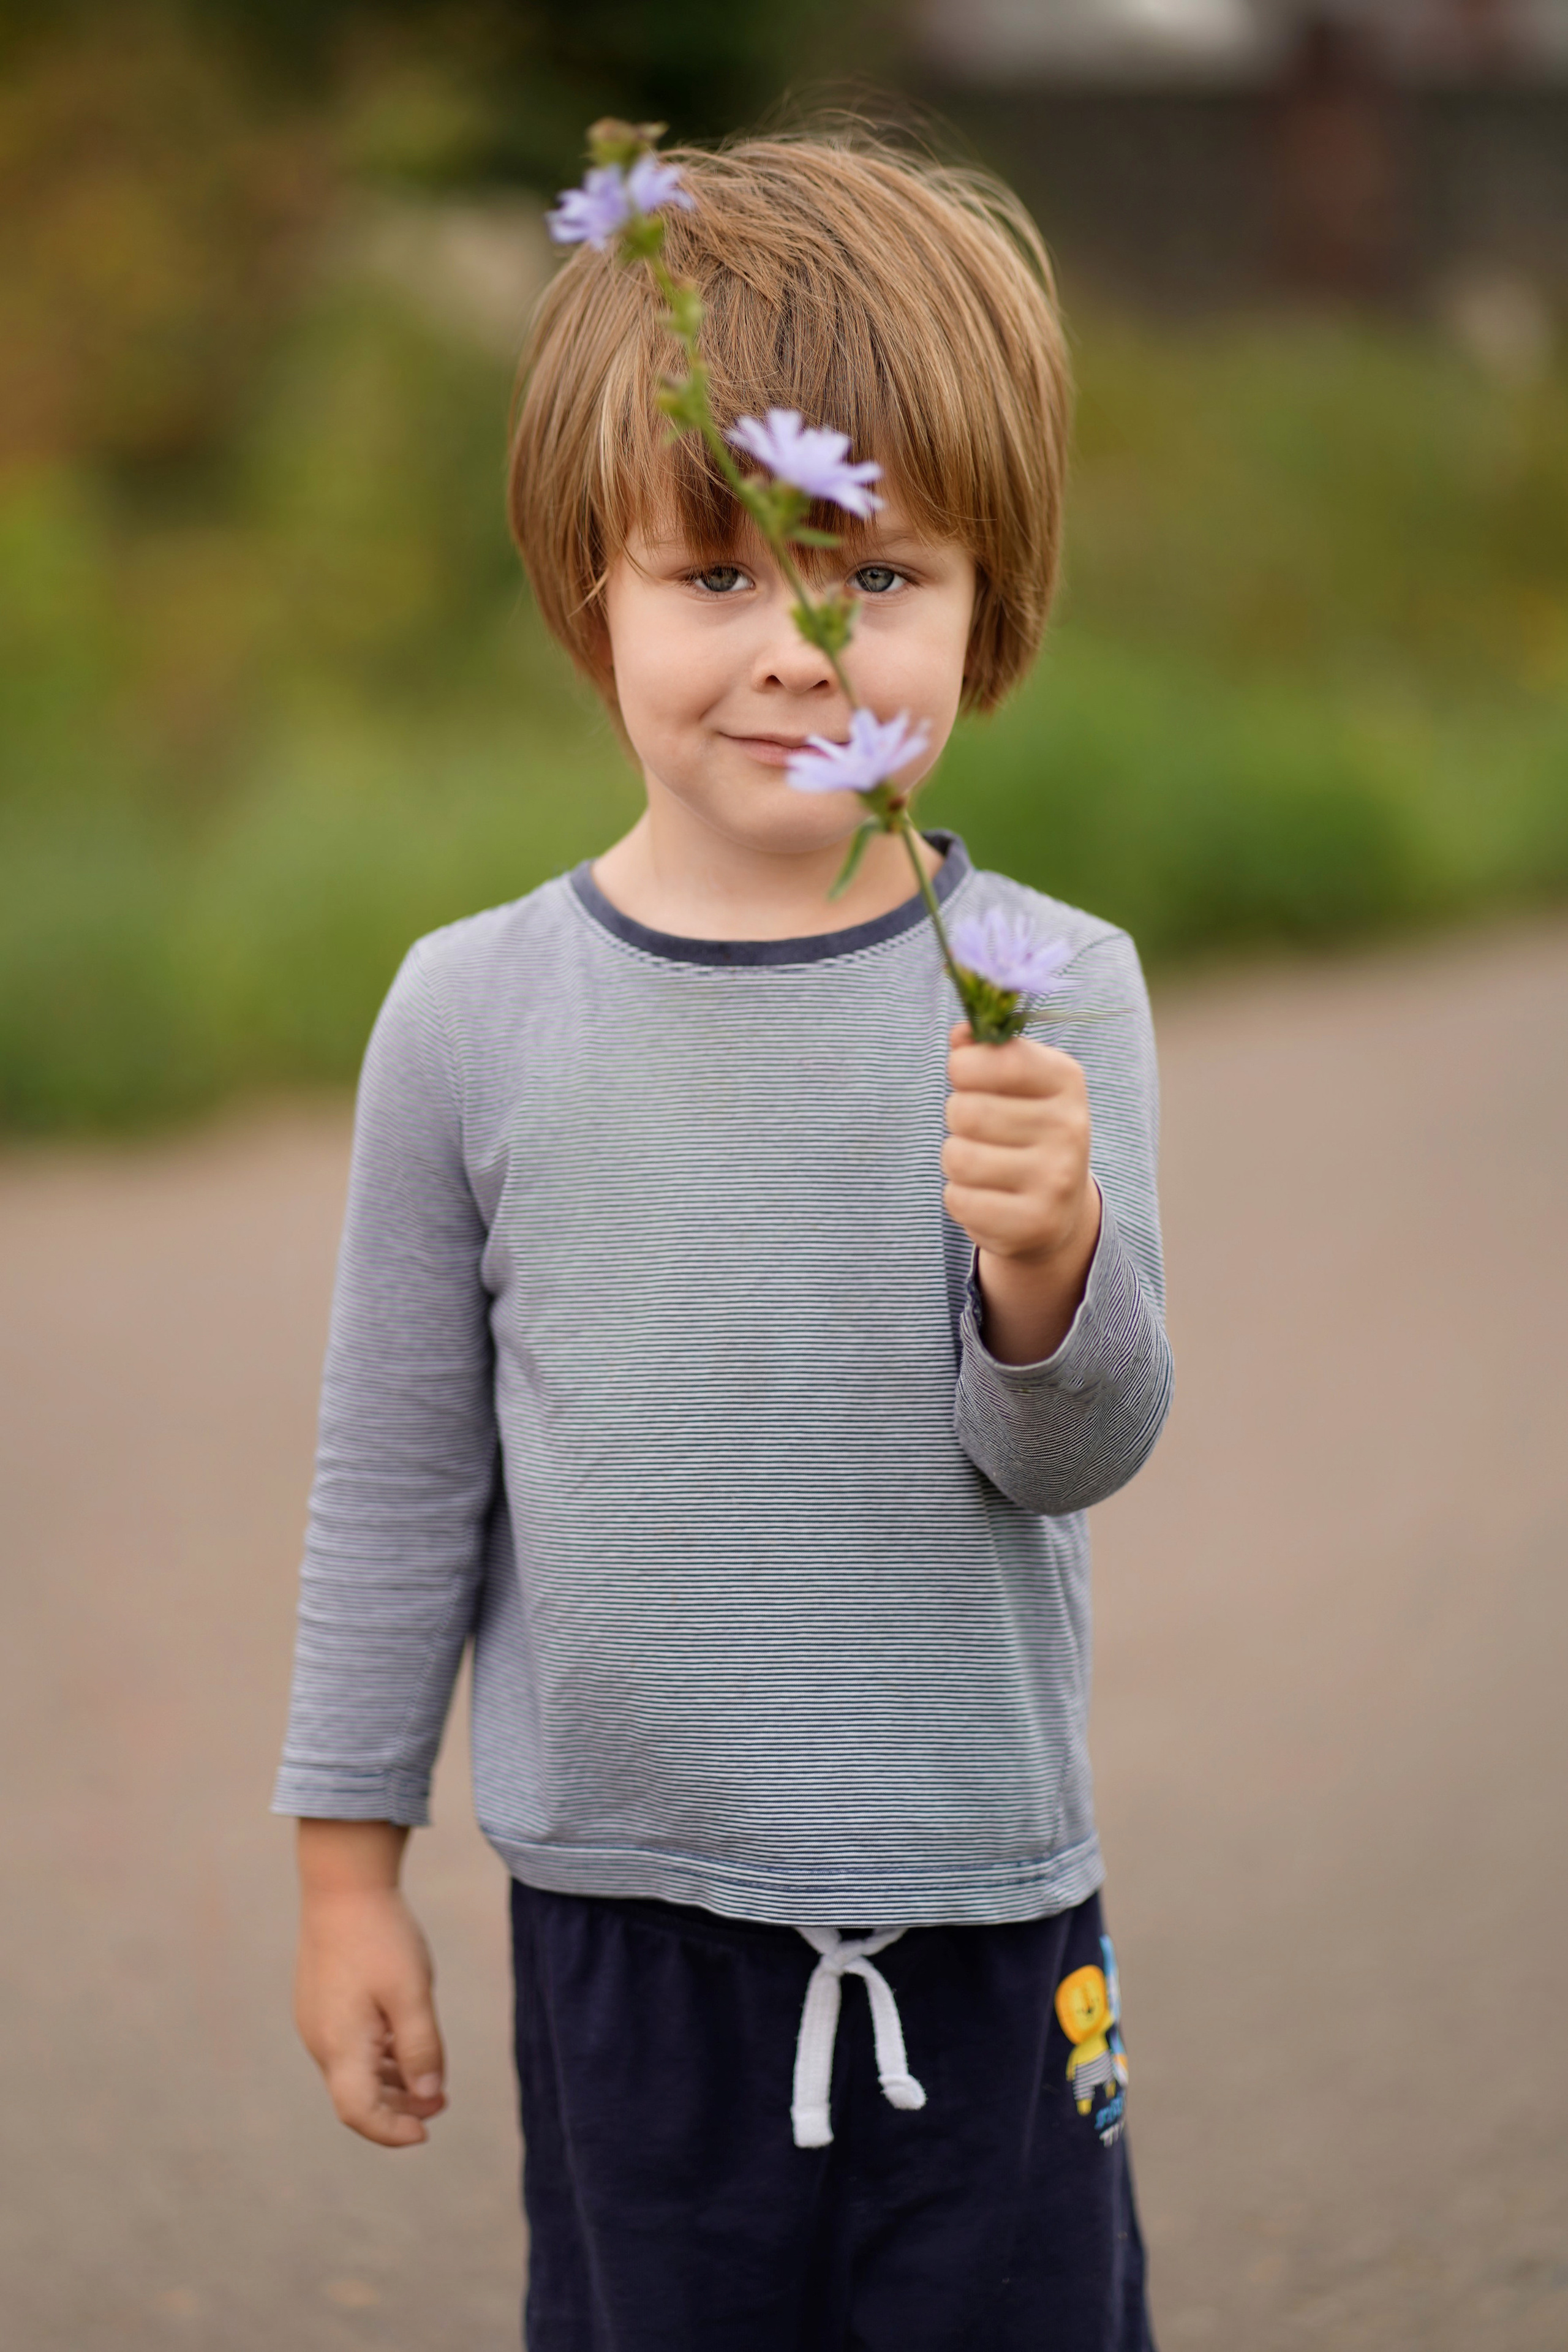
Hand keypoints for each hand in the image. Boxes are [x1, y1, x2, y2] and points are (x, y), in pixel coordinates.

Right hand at [293, 1821, 445, 2148]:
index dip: (392, 2132)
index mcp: (340, 2045)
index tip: (426, 2133)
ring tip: (431, 2078)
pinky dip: (378, 2056)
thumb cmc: (381, 1937)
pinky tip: (405, 2042)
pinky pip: (349, 2046)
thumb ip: (421, 2049)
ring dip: (391, 2082)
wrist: (342, 1884)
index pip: (359, 2113)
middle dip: (399, 2107)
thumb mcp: (412, 1993)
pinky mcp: (320, 2003)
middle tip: (441, 2102)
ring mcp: (316, 2021)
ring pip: (353, 2071)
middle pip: (357, 2096)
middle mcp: (320, 2040)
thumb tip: (428, 2098)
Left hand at [942, 1024, 1101, 1365]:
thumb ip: (985, 1052)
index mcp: (1066, 1080)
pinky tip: (989, 1197)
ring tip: (985, 1166)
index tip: (968, 1077)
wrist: (1056, 1210)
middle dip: (957, 1120)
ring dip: (956, 1161)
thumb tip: (961, 1033)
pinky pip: (958, 1200)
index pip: (991, 1059)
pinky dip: (960, 1198)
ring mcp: (1056, 1178)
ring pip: (957, 1157)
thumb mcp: (1015, 1083)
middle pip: (964, 1111)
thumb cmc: (1024, 1130)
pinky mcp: (1034, 1223)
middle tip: (981, 1132)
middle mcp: (1070, 1127)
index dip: (963, 1067)